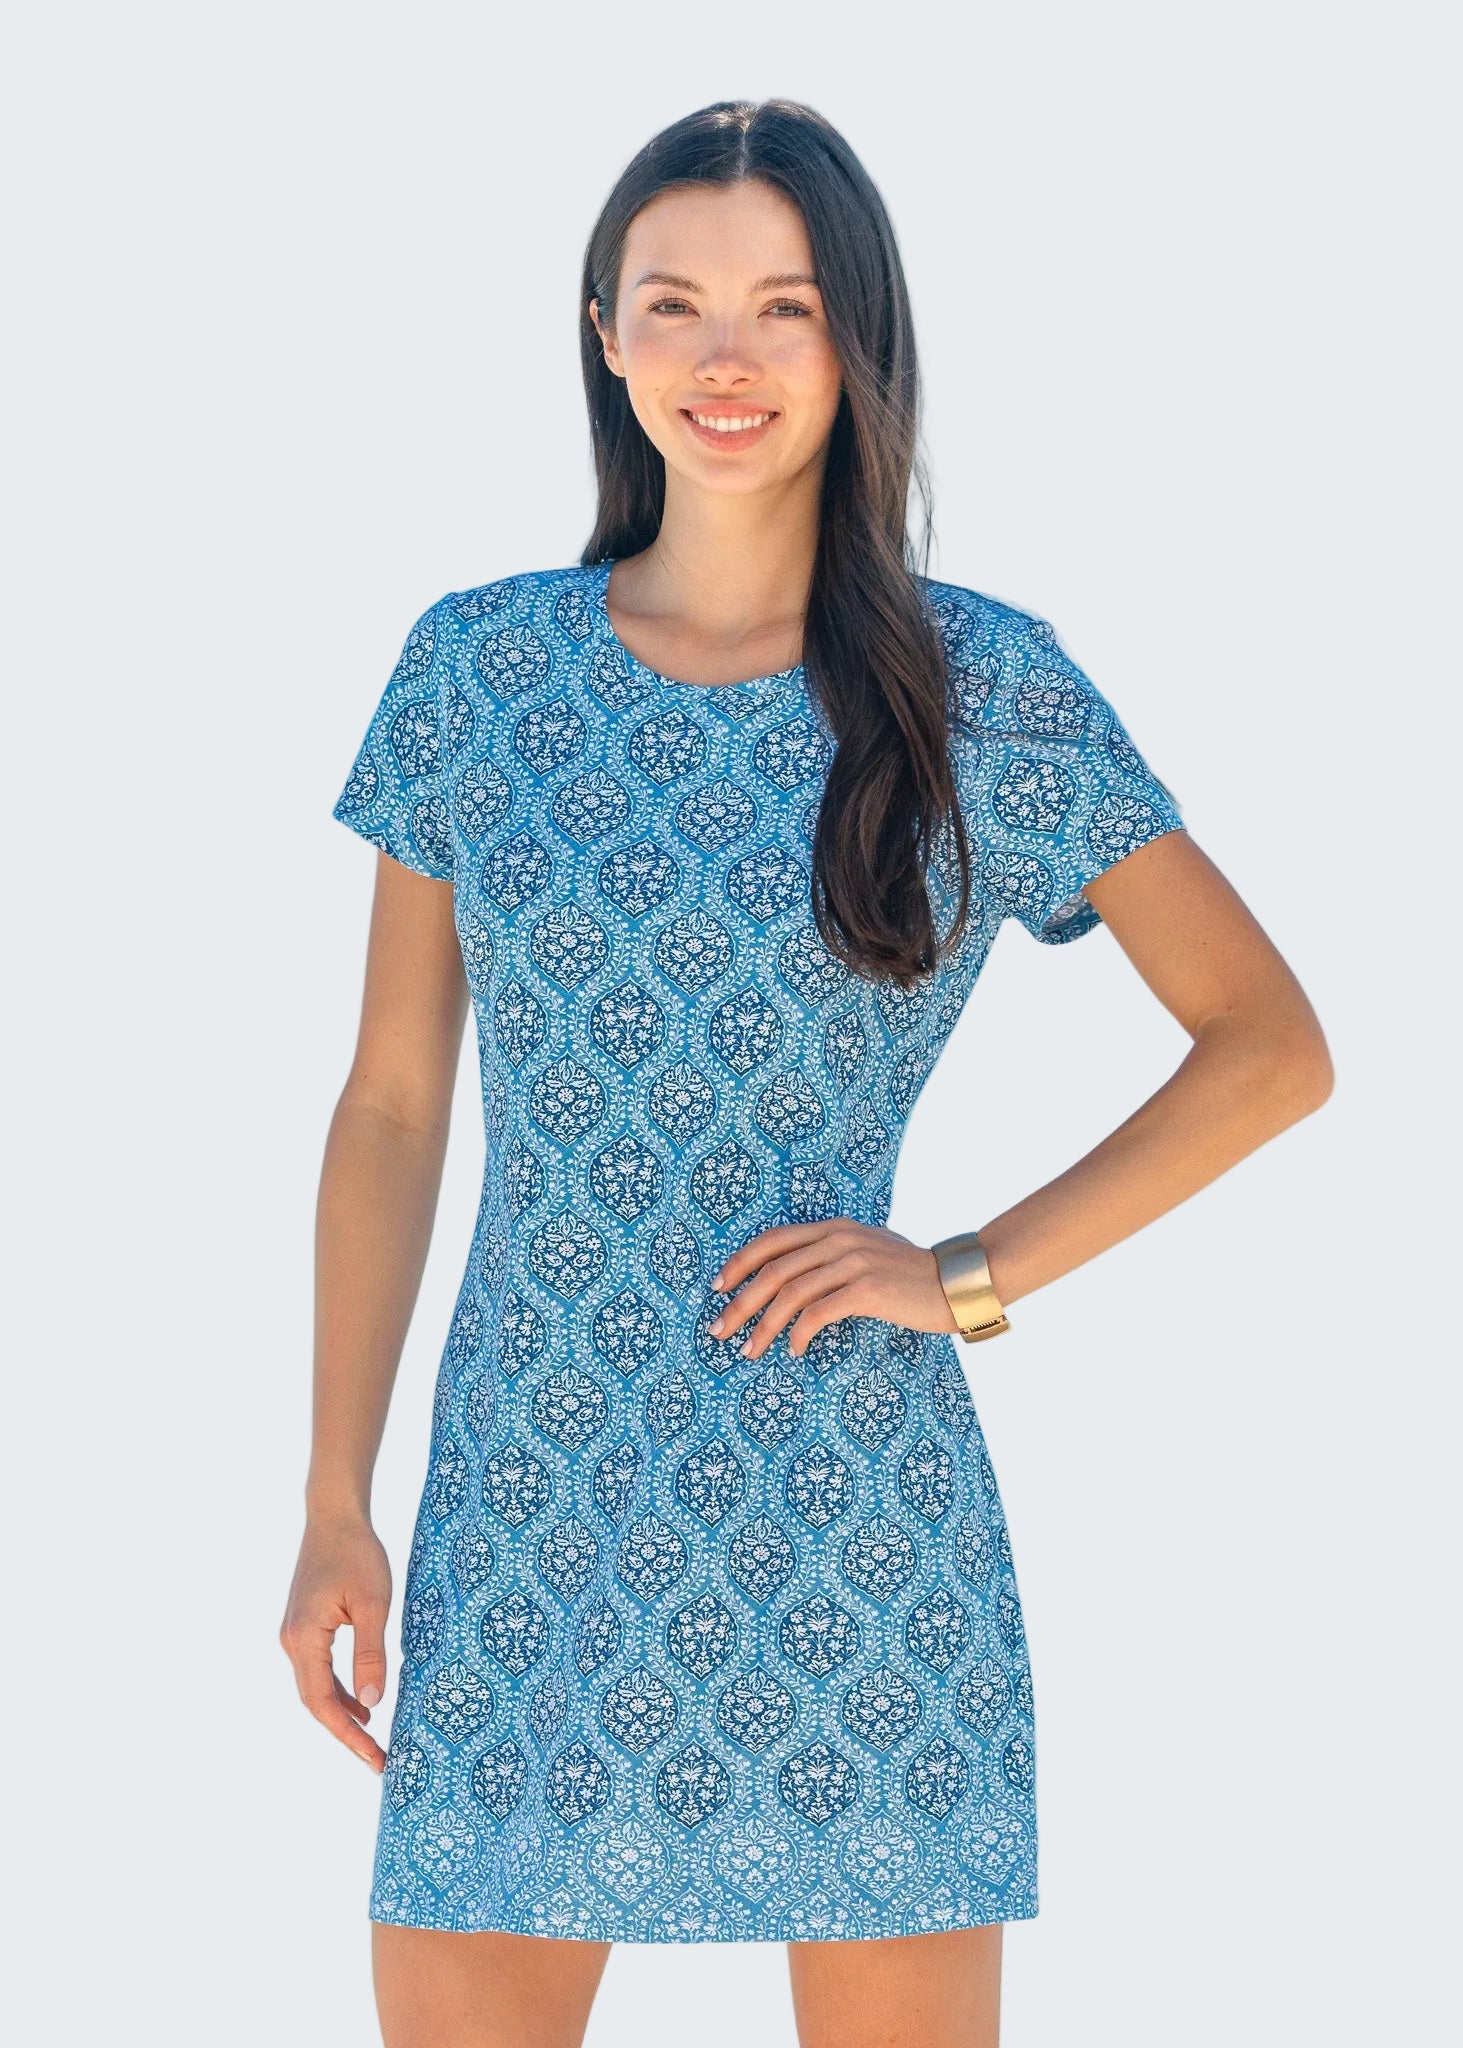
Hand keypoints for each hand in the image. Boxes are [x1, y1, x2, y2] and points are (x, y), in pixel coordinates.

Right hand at [279, 1512, 392, 1772]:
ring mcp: (294, 1634)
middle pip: (315, 1703)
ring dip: (342, 1714)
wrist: (334, 1516)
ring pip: (315, 1688)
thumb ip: (371, 1654)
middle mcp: (291, 1641)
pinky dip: (339, 1690)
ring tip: (373, 1740)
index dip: (349, 1736)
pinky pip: (318, 1670)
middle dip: (345, 1734)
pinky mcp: (303, 1625)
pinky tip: (362, 1702)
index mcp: (303, 1639)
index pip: (324, 1703)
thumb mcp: (374, 1604)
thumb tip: (373, 1705)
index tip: (376, 1761)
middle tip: (378, 1761)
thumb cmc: (357, 1553)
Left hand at [709, 1220, 958, 1359]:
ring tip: (749, 1350)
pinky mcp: (866, 1289)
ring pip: (789, 1294)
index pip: (772, 1240)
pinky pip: (817, 1314)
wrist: (956, 1281)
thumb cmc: (912, 1274)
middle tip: (719, 1329)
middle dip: (739, 1302)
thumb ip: (835, 1255)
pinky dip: (798, 1334)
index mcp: (834, 1227)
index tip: (718, 1287)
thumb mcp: (868, 1251)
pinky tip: (795, 1350)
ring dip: (762, 1326)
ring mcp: (852, 1262)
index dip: (740, 1263)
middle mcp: (838, 1239)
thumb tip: (796, 1281)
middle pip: (772, 1270)